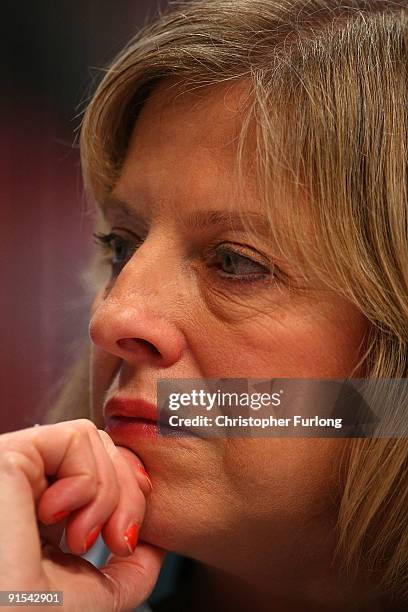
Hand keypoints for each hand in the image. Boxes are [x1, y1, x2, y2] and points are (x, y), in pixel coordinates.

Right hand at [0, 419, 164, 610]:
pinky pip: (75, 437)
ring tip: (79, 540)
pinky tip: (58, 518)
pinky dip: (87, 480)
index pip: (94, 466)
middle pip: (99, 447)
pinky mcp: (9, 454)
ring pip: (90, 438)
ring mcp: (16, 465)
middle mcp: (26, 482)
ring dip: (105, 493)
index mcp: (39, 509)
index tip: (130, 533)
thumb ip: (129, 571)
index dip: (127, 485)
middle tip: (117, 543)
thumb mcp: (93, 596)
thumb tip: (155, 544)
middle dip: (126, 494)